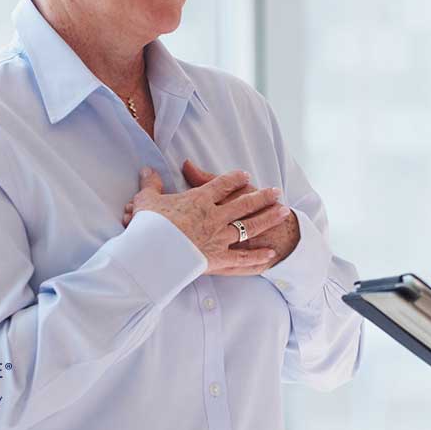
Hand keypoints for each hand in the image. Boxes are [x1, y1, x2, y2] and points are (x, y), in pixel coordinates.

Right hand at [122, 165, 289, 275]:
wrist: (151, 254)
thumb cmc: (148, 227)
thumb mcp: (147, 201)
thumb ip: (151, 185)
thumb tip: (147, 169)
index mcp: (200, 200)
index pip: (222, 185)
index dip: (234, 179)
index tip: (244, 175)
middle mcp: (215, 217)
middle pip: (244, 203)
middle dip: (262, 196)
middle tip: (276, 192)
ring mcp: (220, 238)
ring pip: (250, 226)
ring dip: (268, 219)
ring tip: (283, 211)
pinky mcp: (220, 260)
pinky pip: (243, 258)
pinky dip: (257, 257)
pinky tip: (271, 254)